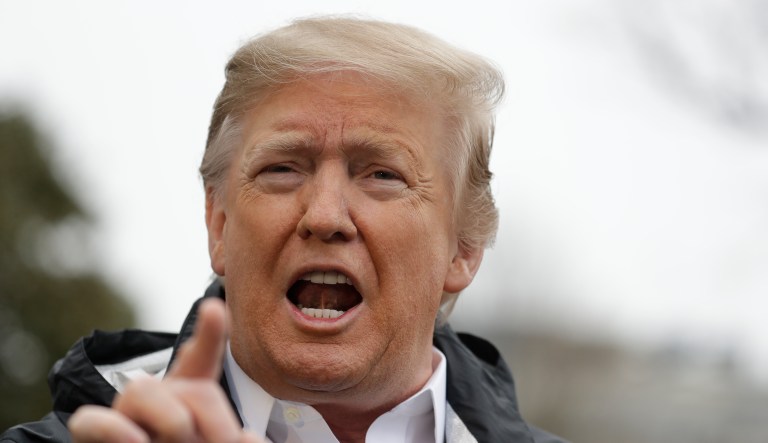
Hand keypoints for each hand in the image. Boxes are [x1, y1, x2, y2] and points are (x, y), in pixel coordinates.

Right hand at [69, 299, 260, 442]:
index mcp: (187, 402)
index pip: (201, 364)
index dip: (209, 335)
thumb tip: (250, 439)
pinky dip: (114, 430)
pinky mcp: (90, 436)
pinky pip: (90, 420)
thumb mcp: (209, 441)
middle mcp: (154, 403)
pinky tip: (137, 442)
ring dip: (175, 422)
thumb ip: (228, 437)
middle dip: (217, 420)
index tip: (213, 308)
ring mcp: (122, 417)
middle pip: (190, 386)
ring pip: (141, 390)